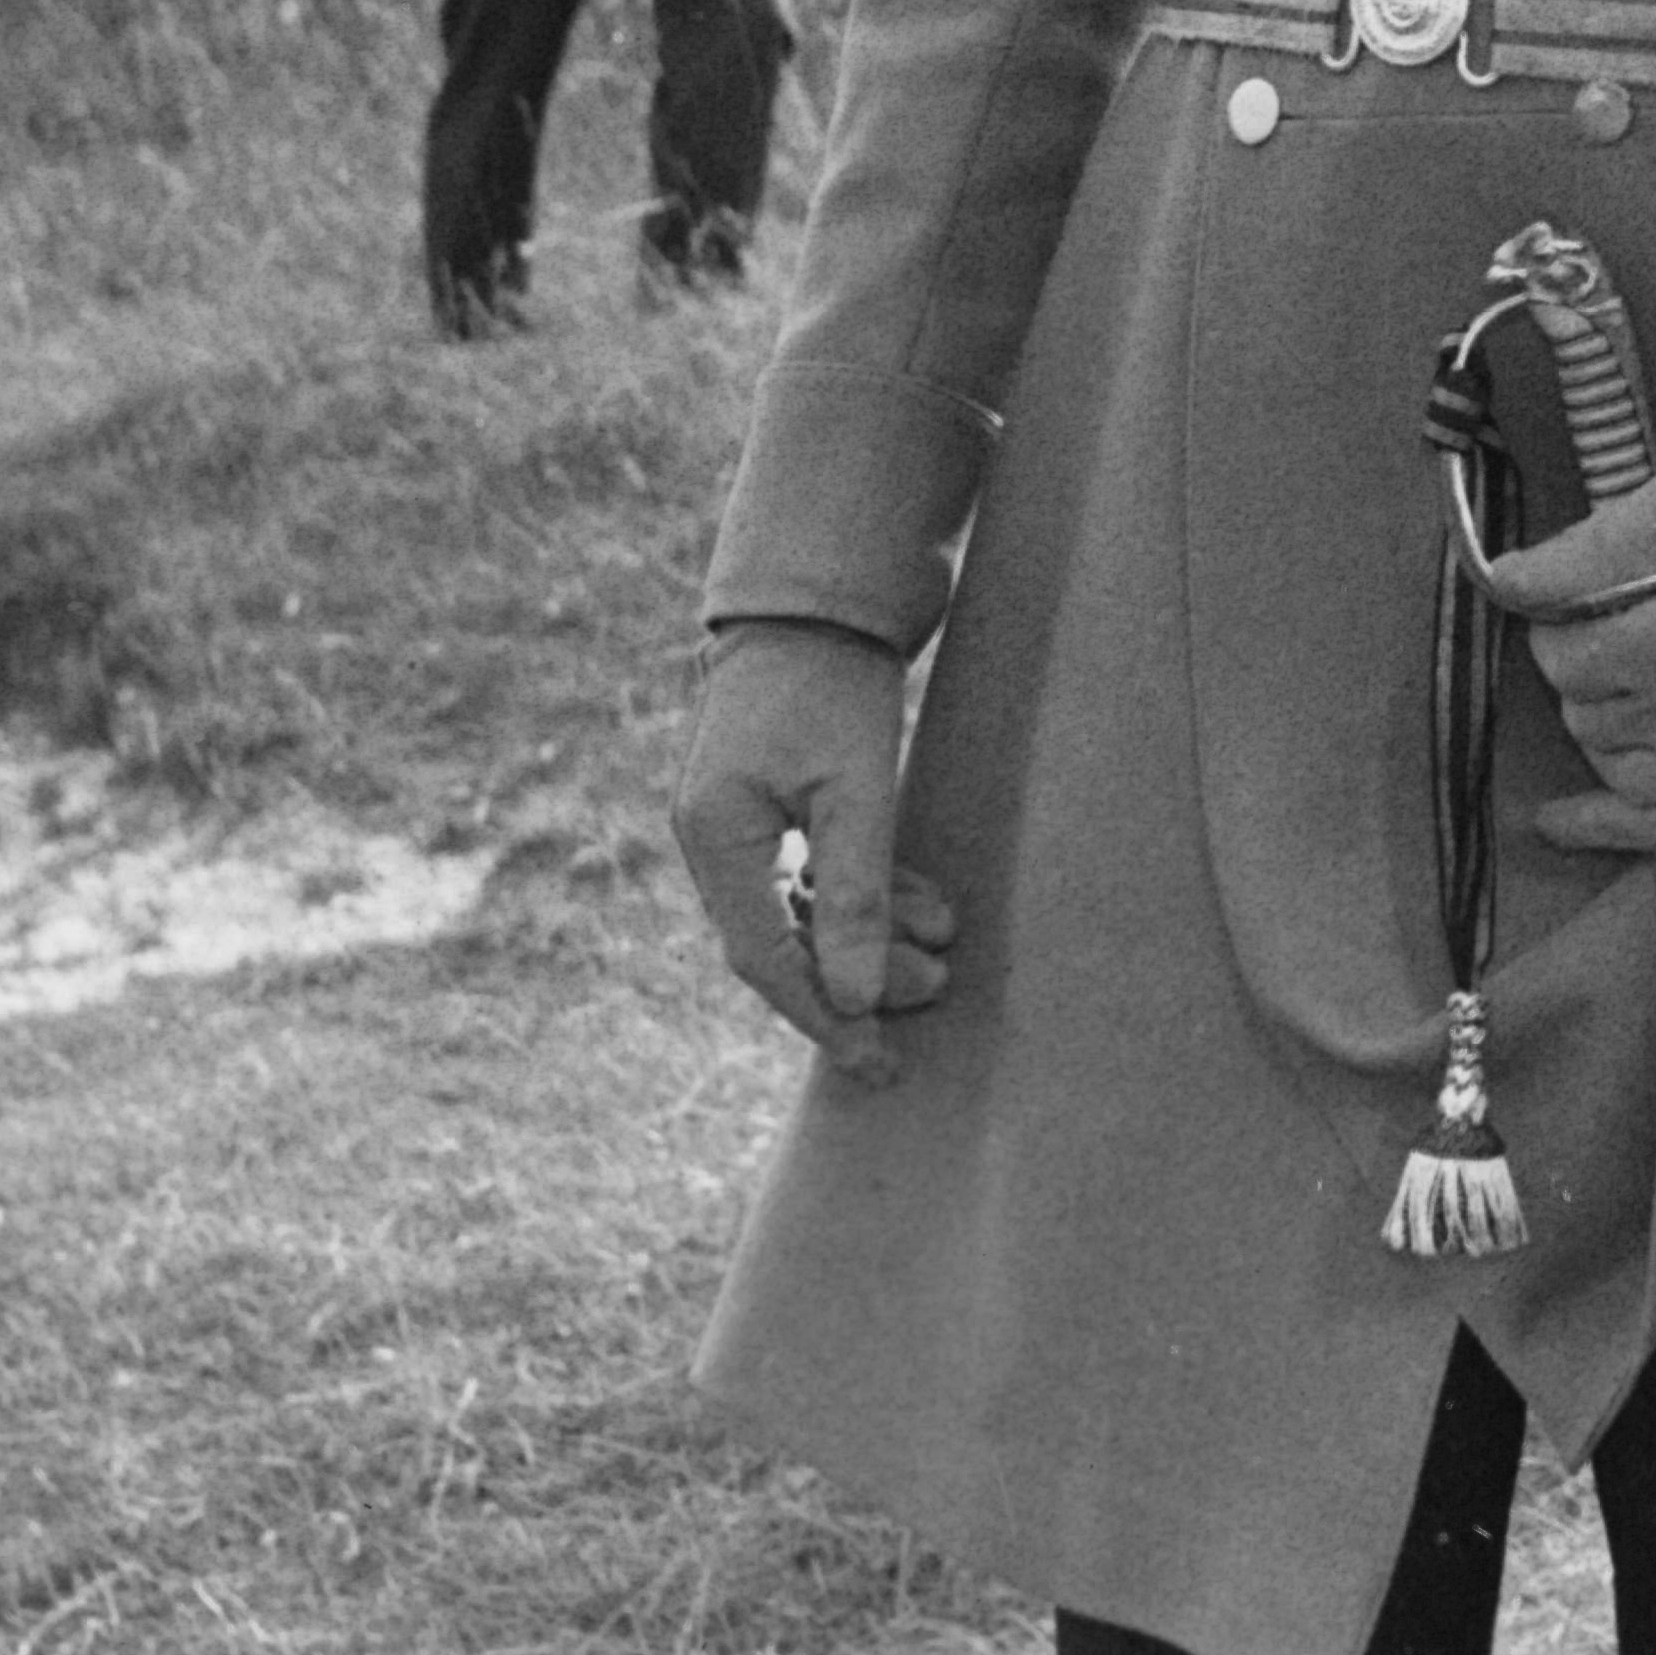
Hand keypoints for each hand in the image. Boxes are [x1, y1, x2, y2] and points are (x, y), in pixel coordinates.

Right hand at [671, 619, 957, 1078]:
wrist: (821, 593)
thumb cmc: (834, 683)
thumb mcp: (857, 791)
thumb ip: (854, 895)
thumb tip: (852, 1000)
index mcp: (714, 839)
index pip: (764, 960)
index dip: (824, 1017)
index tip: (878, 1061)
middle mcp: (712, 839)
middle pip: (783, 943)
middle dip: (861, 974)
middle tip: (937, 987)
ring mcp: (737, 821)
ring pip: (803, 911)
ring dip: (870, 934)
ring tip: (944, 948)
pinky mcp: (770, 802)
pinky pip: (811, 873)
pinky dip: (864, 892)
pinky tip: (923, 904)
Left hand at [1479, 428, 1655, 852]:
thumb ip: (1591, 549)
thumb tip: (1505, 578)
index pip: (1572, 663)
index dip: (1554, 625)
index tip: (1569, 597)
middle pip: (1591, 718)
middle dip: (1577, 670)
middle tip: (1600, 622)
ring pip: (1621, 773)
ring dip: (1599, 731)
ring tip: (1614, 682)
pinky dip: (1617, 828)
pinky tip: (1561, 821)